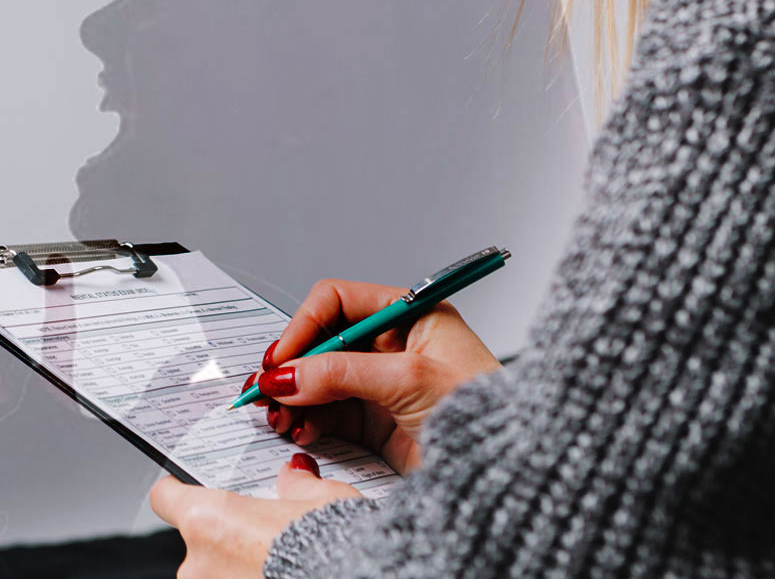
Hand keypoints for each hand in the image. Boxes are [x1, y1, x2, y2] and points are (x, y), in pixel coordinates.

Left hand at [150, 454, 362, 577]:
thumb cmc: (335, 544)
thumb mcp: (323, 498)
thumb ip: (298, 485)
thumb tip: (293, 476)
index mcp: (209, 519)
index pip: (165, 497)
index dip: (178, 490)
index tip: (186, 488)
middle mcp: (198, 563)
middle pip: (197, 540)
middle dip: (226, 537)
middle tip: (264, 534)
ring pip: (215, 573)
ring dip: (237, 568)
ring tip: (279, 561)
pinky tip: (283, 576)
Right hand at [256, 279, 500, 474]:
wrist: (509, 471)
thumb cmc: (487, 414)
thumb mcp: (409, 379)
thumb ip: (341, 374)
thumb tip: (286, 374)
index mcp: (410, 316)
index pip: (338, 303)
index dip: (303, 327)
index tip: (278, 359)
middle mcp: (395, 347)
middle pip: (323, 345)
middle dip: (293, 368)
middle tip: (265, 391)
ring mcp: (385, 386)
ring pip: (320, 382)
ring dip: (295, 398)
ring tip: (280, 418)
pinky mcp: (379, 423)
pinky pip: (329, 415)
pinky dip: (308, 422)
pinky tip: (300, 431)